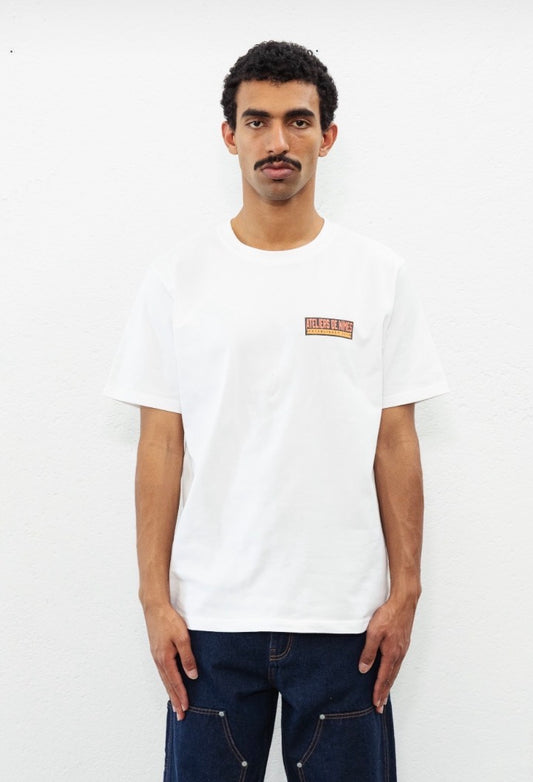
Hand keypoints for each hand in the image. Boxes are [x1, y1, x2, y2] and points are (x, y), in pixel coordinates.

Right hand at [143, 602, 197, 719]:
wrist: (154, 607)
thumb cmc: (169, 621)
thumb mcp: (182, 638)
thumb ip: (187, 658)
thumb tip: (192, 676)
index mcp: (165, 659)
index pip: (175, 682)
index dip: (181, 696)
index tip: (186, 708)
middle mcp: (159, 660)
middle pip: (168, 685)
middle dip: (175, 700)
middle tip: (180, 715)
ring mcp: (156, 656)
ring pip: (164, 679)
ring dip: (171, 692)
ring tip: (175, 704)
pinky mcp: (156, 651)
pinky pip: (162, 672)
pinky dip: (167, 682)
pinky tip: (170, 683)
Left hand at [358, 596, 416, 712]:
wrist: (404, 602)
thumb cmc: (388, 615)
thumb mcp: (373, 633)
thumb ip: (368, 652)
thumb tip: (364, 669)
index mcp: (391, 654)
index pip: (383, 678)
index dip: (378, 692)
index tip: (375, 704)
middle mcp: (399, 654)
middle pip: (391, 678)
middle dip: (384, 693)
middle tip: (380, 707)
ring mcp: (402, 649)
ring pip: (395, 671)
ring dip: (389, 684)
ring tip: (384, 695)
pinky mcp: (403, 643)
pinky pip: (397, 663)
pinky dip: (393, 673)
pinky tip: (390, 673)